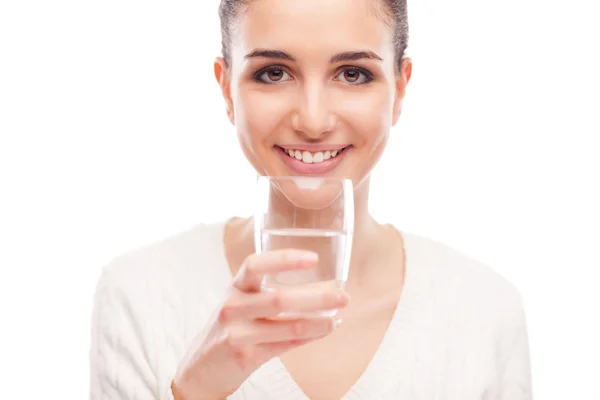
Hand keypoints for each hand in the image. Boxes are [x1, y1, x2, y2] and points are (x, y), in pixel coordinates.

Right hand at [171, 249, 349, 399]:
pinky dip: (310, 337)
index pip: (255, 264)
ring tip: (338, 317)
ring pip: (288, 326)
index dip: (285, 259)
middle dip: (317, 297)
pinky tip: (324, 330)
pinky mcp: (245, 357)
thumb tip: (317, 288)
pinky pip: (286, 345)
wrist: (200, 369)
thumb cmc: (229, 329)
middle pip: (279, 298)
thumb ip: (268, 293)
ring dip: (320, 322)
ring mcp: (237, 333)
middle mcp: (233, 307)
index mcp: (234, 287)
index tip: (313, 258)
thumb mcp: (241, 304)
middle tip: (343, 295)